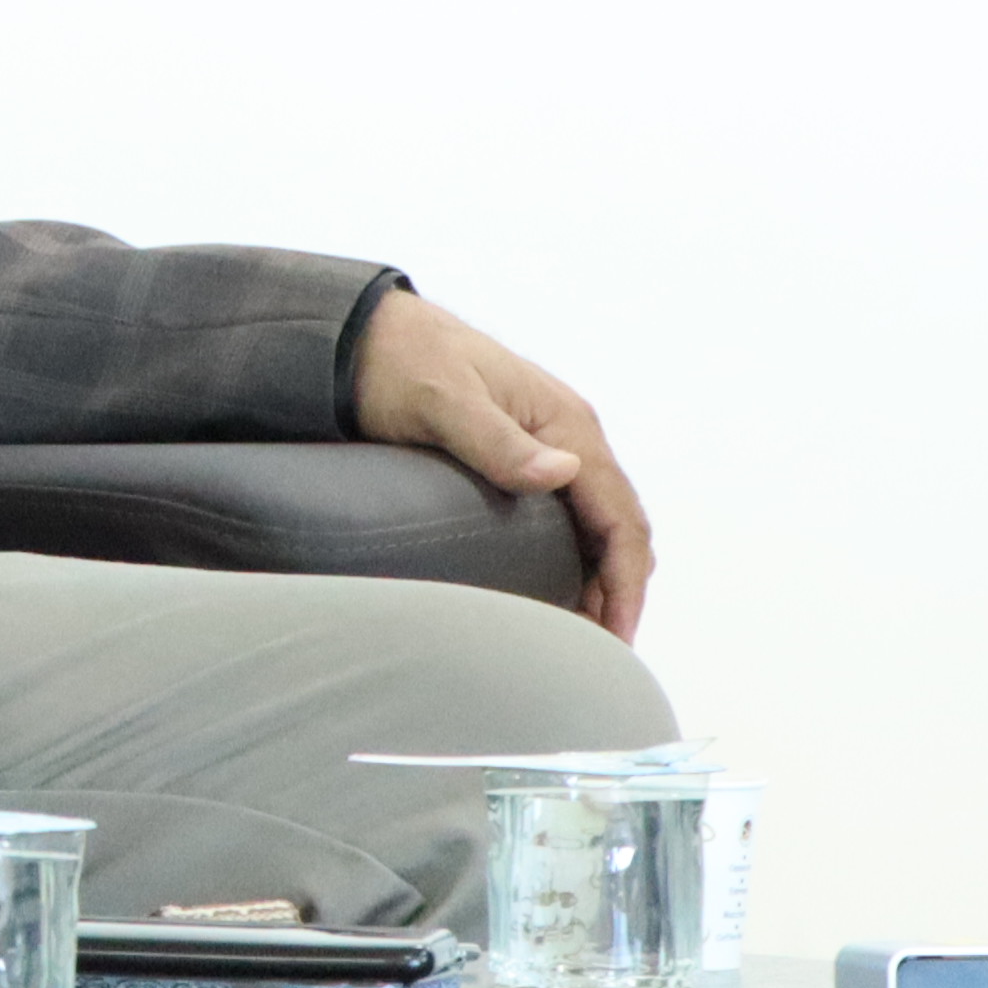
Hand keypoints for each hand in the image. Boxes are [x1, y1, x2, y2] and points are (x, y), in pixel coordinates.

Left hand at [348, 288, 654, 639]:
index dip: (625, 581)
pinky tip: (553, 592)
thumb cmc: (398, 362)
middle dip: (619, 591)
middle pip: (619, 527)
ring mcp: (547, 446)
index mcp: (565, 424)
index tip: (615, 636)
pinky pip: (567, 517)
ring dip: (599, 579)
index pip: (620, 516)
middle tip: (601, 654)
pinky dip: (574, 559)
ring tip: (581, 638)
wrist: (361, 334)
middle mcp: (568, 436)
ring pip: (597, 526)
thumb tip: (564, 473)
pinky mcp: (520, 456)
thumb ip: (496, 440)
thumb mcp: (442, 400)